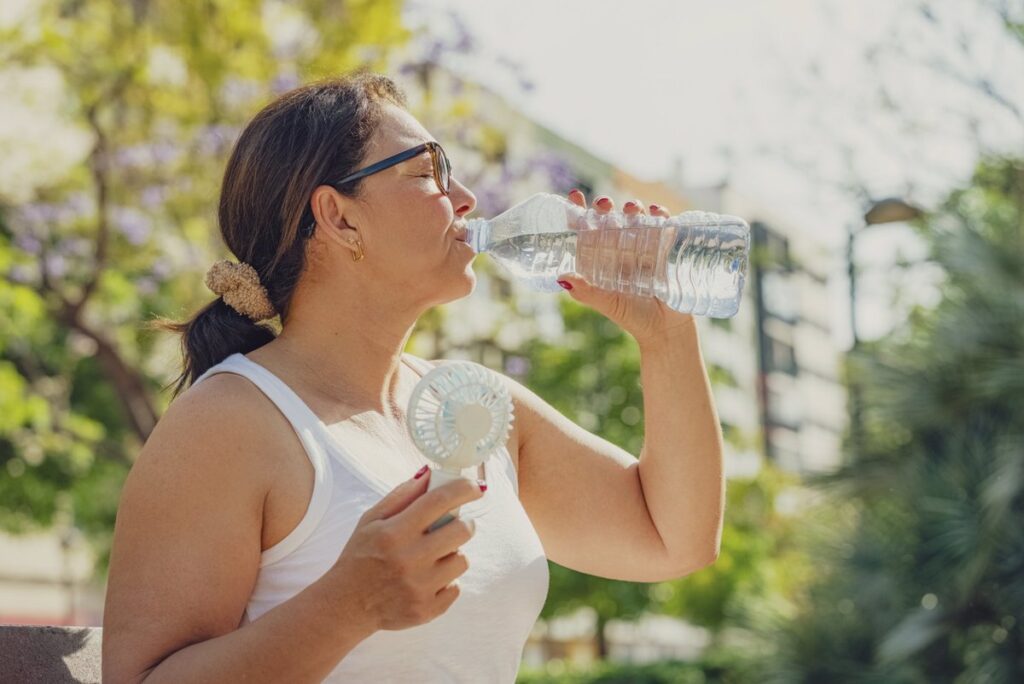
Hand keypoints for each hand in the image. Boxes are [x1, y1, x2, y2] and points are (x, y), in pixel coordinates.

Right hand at [325, 469, 483, 631]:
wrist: (346, 605)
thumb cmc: (360, 556)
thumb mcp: (371, 520)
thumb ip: (402, 495)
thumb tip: (430, 474)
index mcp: (394, 532)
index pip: (439, 501)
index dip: (463, 489)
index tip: (475, 487)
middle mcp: (409, 559)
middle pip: (461, 530)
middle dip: (463, 523)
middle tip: (454, 524)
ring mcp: (419, 587)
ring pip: (462, 560)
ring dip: (453, 554)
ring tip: (433, 557)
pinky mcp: (426, 610)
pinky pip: (456, 588)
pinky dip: (446, 582)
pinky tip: (426, 580)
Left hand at [557, 190, 695, 344]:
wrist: (667, 331)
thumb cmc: (633, 318)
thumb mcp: (608, 303)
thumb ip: (586, 292)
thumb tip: (561, 277)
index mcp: (601, 262)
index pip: (587, 232)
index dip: (579, 213)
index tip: (575, 195)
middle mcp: (619, 252)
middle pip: (610, 221)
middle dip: (606, 208)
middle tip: (605, 204)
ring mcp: (643, 249)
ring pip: (635, 220)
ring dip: (632, 208)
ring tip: (632, 208)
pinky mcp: (664, 250)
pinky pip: (661, 227)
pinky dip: (659, 216)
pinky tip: (657, 211)